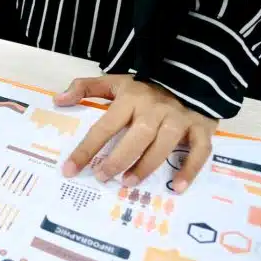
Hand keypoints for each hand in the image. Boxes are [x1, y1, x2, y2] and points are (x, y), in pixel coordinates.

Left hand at [55, 75, 217, 192]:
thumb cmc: (145, 86)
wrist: (190, 73)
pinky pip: (200, 151)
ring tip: (128, 182)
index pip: (104, 126)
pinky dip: (190, 170)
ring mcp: (180, 118)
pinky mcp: (202, 127)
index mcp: (131, 98)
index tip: (70, 169)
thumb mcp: (114, 81)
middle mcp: (155, 109)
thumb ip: (85, 88)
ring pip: (164, 145)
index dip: (86, 149)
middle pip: (136, 137)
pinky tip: (177, 187)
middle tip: (102, 177)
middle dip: (118, 160)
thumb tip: (58, 100)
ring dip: (146, 166)